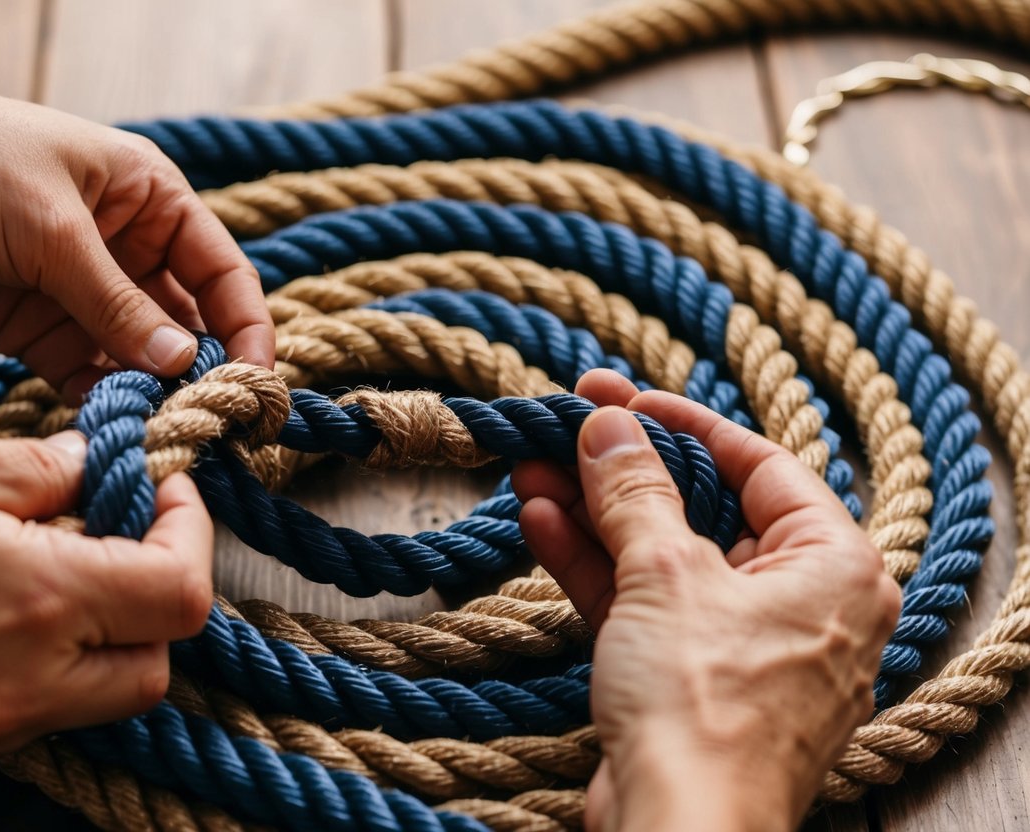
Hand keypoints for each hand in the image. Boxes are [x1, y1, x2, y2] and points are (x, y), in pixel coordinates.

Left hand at [0, 14, 272, 397]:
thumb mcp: (54, 232)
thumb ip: (118, 304)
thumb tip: (181, 364)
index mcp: (154, 204)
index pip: (223, 275)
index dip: (247, 329)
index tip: (255, 384)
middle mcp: (132, 253)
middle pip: (190, 324)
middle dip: (202, 373)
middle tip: (211, 425)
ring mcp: (89, 296)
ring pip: (141, 358)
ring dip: (152, 394)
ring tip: (159, 435)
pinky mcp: (45, 332)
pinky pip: (89, 377)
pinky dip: (102, 402)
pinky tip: (110, 428)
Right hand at [0, 425, 212, 762]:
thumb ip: (48, 466)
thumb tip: (104, 462)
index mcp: (39, 601)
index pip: (181, 591)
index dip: (192, 531)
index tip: (166, 487)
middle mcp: (32, 679)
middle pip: (163, 655)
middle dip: (166, 587)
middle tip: (136, 526)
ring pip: (119, 692)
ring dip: (126, 629)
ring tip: (84, 562)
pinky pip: (63, 707)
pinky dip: (76, 659)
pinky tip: (38, 607)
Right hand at [512, 370, 900, 831]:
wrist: (681, 831)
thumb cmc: (706, 704)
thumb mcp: (667, 573)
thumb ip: (635, 492)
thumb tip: (608, 425)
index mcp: (833, 566)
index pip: (760, 463)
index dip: (685, 423)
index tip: (625, 395)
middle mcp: (799, 603)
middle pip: (704, 509)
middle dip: (625, 470)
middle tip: (571, 424)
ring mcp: (742, 647)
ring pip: (664, 558)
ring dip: (596, 514)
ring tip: (535, 465)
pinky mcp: (692, 683)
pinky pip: (647, 606)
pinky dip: (596, 567)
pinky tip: (541, 521)